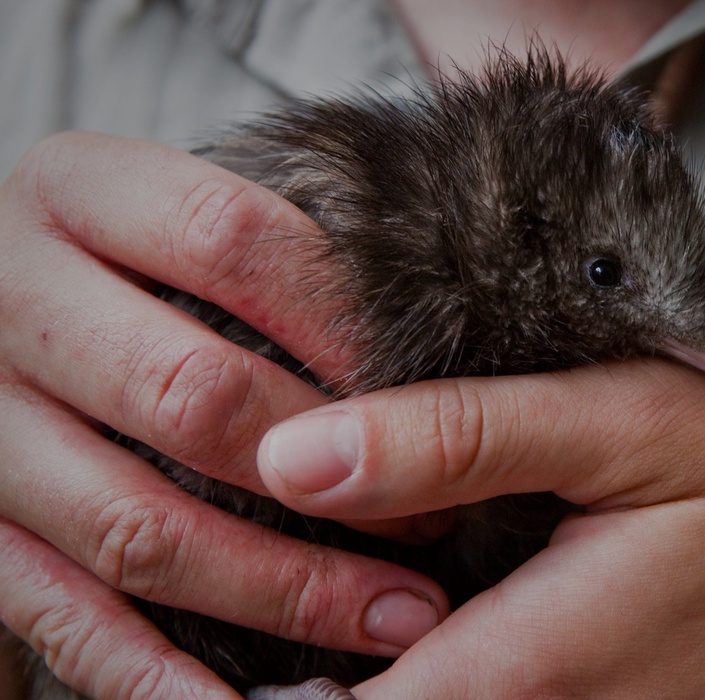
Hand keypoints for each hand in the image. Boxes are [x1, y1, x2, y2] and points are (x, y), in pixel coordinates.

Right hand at [0, 133, 447, 698]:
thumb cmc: (133, 260)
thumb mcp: (179, 207)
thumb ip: (279, 244)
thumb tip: (442, 307)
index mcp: (74, 193)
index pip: (232, 241)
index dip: (347, 324)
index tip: (439, 390)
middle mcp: (10, 301)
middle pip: (190, 396)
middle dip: (332, 474)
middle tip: (436, 526)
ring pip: (136, 528)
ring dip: (282, 590)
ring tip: (397, 618)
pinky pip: (60, 618)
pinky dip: (157, 675)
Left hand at [257, 359, 704, 697]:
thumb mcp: (629, 426)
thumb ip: (464, 438)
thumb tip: (292, 452)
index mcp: (516, 668)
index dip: (231, 670)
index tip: (211, 567)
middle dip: (278, 658)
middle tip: (252, 544)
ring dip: (338, 655)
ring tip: (317, 544)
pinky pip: (467, 697)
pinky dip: (410, 655)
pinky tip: (411, 578)